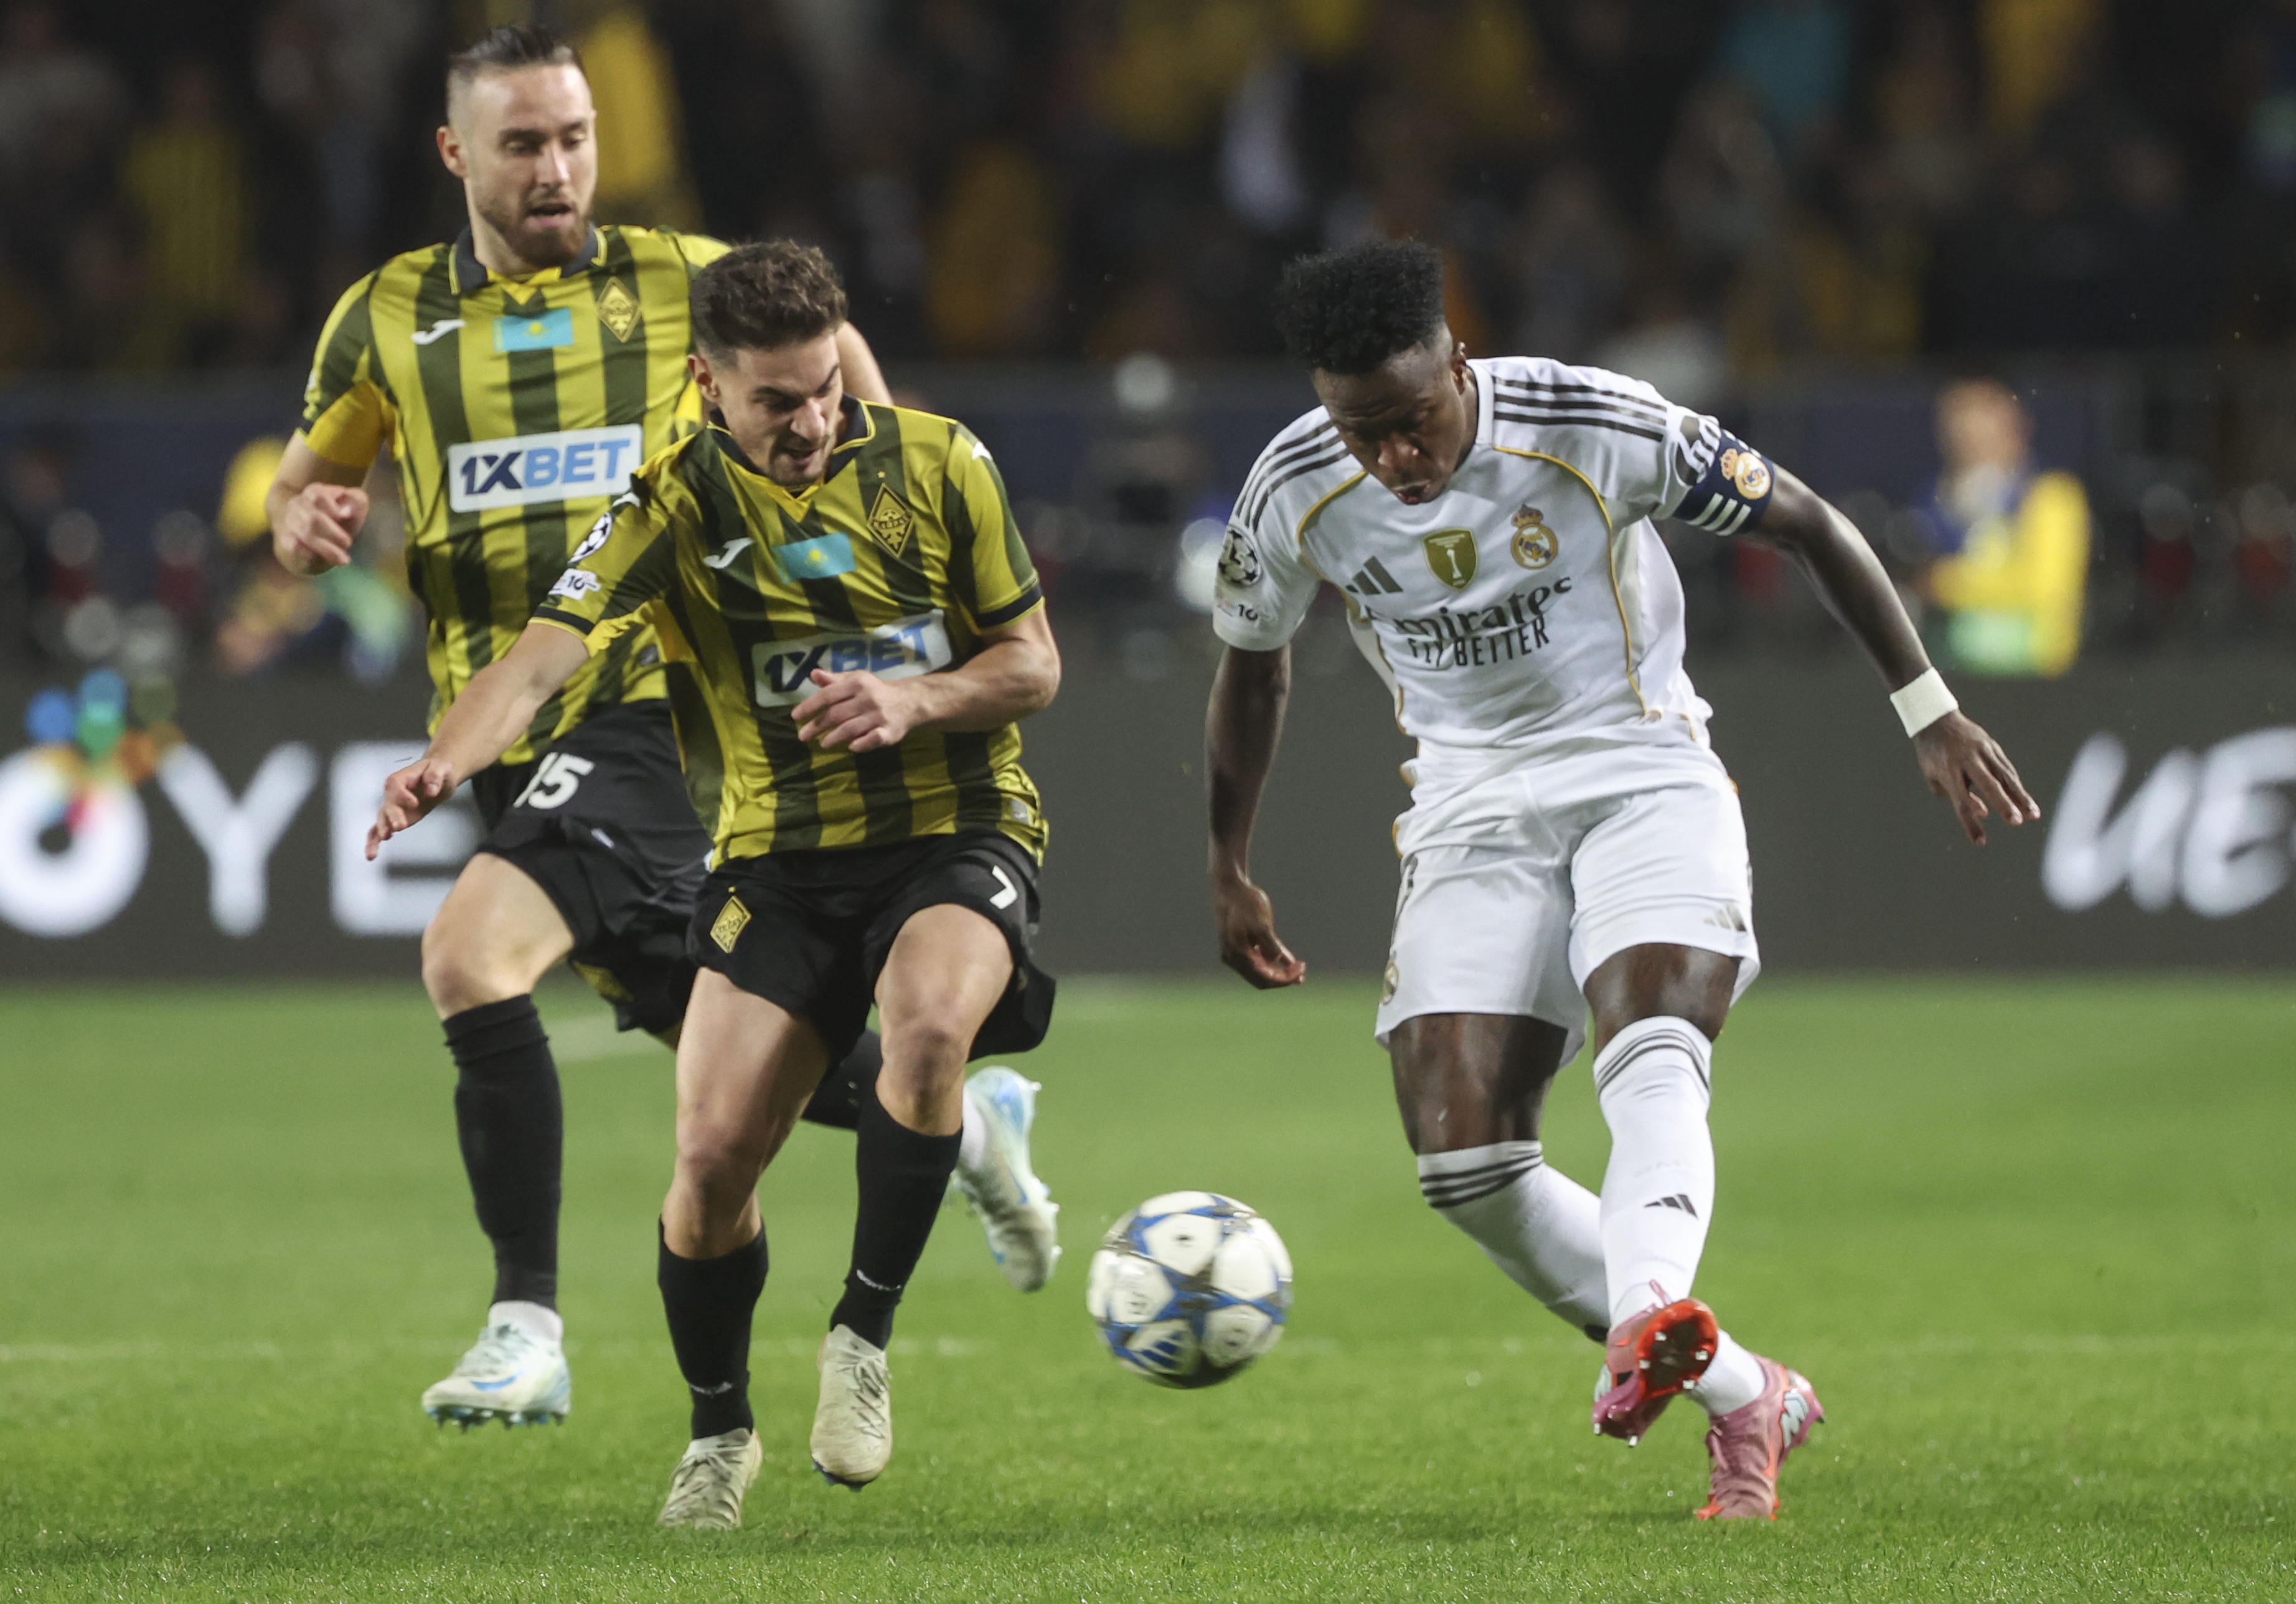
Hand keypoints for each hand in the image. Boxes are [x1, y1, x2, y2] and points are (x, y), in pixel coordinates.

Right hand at [274, 482, 367, 575]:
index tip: (344, 519)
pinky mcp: (286, 539)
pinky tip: (325, 560)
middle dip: (334, 533)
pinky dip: (313, 554)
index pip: (318, 495)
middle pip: (313, 518)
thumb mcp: (355, 506)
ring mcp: (289, 521)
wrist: (322, 540)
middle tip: (348, 543)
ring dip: (328, 549)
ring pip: (306, 534)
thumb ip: (356, 501)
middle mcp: (297, 504)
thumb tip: (345, 511)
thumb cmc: (342, 519)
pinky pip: (296, 547)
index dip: (333, 509)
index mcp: (314, 492)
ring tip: (344, 558)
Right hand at [366, 758, 459, 859]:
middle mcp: (392, 793)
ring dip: (382, 829)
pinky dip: (374, 842)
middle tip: (400, 826)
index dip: (402, 795)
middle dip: (393, 816)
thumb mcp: (442, 768)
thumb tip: (431, 790)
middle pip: (388, 804)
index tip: (415, 803)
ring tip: (384, 838)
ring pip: (382, 819)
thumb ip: (435, 776)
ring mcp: (392, 807)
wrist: (437, 778)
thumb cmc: (437, 771)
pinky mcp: (395, 819)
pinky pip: (380, 830)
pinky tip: (371, 854)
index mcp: (401, 778)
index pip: (395, 785)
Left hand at [793, 668, 918, 750]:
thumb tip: (813, 674)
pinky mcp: (889, 731)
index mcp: (857, 683)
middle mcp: (868, 698)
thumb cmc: (875, 691)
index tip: (795, 717)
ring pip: (851, 728)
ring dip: (834, 738)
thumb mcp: (855, 680)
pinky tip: (851, 747)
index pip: (828, 695)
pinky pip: (873, 739)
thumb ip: (834, 680)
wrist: (909, 701)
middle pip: (837, 714)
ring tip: (823, 744)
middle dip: (817, 726)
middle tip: (803, 736)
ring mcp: (879, 716)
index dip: (810, 706)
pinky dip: (861, 744)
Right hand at [1213, 873, 1305, 988]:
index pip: (1263, 978)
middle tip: (1302, 974)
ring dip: (1279, 971)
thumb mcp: (1260, 921)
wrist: (1230, 886)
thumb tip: (1276, 959)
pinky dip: (1273, 960)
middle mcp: (1234, 958)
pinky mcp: (1242, 944)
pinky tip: (1289, 961)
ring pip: (1261, 970)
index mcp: (1237, 955)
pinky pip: (1259, 958)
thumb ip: (1269, 942)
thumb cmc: (1245, 902)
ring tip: (1299, 970)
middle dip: (1282, 978)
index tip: (1300, 972)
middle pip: (1262, 979)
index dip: (1284, 979)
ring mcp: (1236, 952)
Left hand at [1913, 710, 2038, 845]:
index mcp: (1948, 770)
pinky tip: (2025, 800)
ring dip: (2020, 796)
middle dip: (2003, 804)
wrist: (1936, 720)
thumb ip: (1954, 795)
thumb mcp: (1933, 775)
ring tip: (2033, 815)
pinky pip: (2006, 768)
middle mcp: (1967, 760)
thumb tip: (1983, 812)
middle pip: (1988, 785)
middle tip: (2015, 822)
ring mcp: (1982, 751)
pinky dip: (2016, 785)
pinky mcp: (1992, 746)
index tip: (1980, 842)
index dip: (1971, 824)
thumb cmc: (1932, 754)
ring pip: (2005, 775)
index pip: (1961, 802)